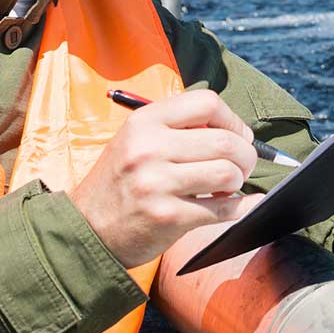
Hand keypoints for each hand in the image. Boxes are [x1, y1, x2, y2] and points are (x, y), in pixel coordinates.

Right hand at [71, 89, 258, 268]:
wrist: (88, 228)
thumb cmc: (122, 181)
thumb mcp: (137, 140)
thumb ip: (178, 128)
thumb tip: (237, 132)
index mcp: (144, 122)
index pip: (207, 103)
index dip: (233, 120)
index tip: (238, 135)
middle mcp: (149, 148)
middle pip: (225, 141)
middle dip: (245, 155)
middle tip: (242, 166)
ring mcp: (156, 183)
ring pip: (228, 174)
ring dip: (238, 181)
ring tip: (227, 186)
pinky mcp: (167, 217)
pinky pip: (222, 209)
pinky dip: (239, 207)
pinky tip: (238, 205)